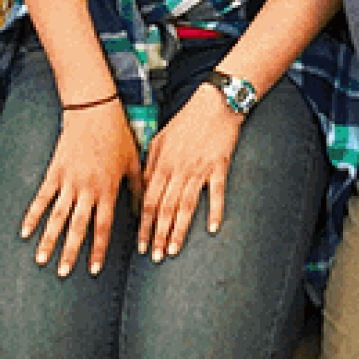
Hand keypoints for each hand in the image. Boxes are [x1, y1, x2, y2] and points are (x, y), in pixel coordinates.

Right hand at [20, 96, 139, 277]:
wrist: (94, 110)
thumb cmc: (118, 135)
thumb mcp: (134, 161)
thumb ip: (138, 189)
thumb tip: (143, 213)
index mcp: (108, 189)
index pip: (103, 226)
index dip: (99, 249)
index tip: (93, 270)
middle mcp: (88, 189)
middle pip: (78, 227)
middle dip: (71, 252)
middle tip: (64, 273)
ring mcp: (69, 181)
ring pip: (58, 216)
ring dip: (49, 240)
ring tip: (41, 261)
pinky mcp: (55, 171)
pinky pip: (41, 197)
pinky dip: (33, 215)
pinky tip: (25, 233)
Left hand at [136, 85, 242, 260]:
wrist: (215, 102)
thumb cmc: (187, 120)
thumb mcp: (160, 139)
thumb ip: (150, 164)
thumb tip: (142, 187)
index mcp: (162, 164)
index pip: (148, 201)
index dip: (143, 225)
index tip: (140, 244)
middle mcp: (178, 169)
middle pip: (165, 208)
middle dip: (157, 235)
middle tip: (155, 256)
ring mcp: (199, 169)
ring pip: (186, 205)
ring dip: (179, 230)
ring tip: (173, 249)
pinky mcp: (219, 165)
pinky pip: (216, 192)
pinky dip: (215, 210)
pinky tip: (213, 227)